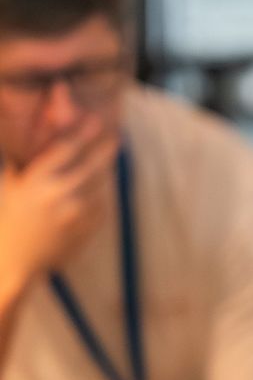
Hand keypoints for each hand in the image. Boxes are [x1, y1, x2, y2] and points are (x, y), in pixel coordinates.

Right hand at [0, 118, 117, 293]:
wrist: (15, 259)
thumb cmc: (10, 214)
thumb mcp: (14, 181)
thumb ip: (33, 154)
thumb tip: (49, 122)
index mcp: (36, 180)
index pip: (67, 148)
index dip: (84, 132)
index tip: (96, 120)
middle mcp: (58, 194)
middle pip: (93, 164)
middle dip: (106, 149)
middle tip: (116, 137)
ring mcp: (77, 213)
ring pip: (103, 183)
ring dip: (106, 171)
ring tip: (106, 162)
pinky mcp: (89, 227)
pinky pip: (103, 202)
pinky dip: (102, 193)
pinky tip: (96, 190)